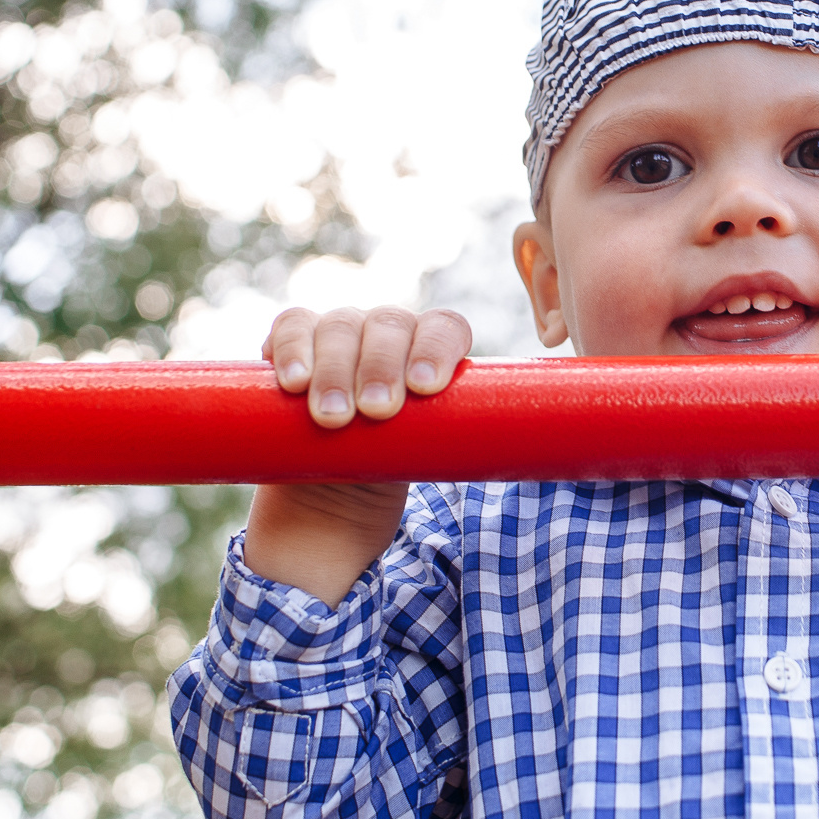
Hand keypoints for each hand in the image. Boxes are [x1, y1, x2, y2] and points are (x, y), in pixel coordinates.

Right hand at [245, 305, 472, 605]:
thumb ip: (464, 449)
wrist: (333, 492)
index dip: (438, 348)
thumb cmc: (394, 471)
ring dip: (336, 370)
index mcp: (432, 349)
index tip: (425, 388)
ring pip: (341, 326)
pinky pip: (292, 327)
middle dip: (381, 366)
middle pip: (390, 325)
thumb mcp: (433, 459)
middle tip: (376, 413)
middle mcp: (389, 332)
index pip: (445, 327)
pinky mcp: (294, 344)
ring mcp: (340, 332)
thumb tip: (528, 463)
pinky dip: (290, 347)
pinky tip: (291, 380)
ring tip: (333, 417)